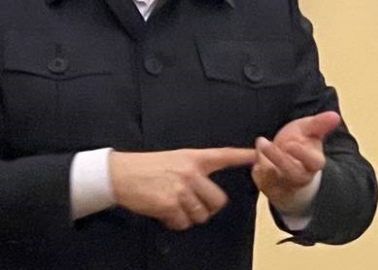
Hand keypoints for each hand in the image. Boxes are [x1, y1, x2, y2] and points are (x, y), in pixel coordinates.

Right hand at [109, 147, 256, 230]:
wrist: (120, 174)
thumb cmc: (145, 168)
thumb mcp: (173, 160)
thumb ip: (192, 170)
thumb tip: (206, 190)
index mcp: (192, 158)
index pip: (223, 155)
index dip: (242, 156)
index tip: (257, 155)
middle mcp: (190, 172)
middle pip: (218, 200)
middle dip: (207, 207)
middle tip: (191, 203)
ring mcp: (181, 188)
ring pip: (201, 214)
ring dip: (188, 215)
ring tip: (173, 205)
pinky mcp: (171, 204)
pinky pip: (183, 222)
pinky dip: (174, 221)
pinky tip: (164, 211)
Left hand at [251, 111, 339, 213]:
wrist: (289, 165)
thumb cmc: (301, 144)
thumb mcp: (308, 130)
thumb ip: (320, 124)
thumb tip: (335, 115)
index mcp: (313, 162)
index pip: (314, 162)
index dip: (303, 154)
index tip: (291, 144)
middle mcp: (300, 176)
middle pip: (292, 172)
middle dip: (277, 158)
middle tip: (262, 141)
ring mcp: (284, 184)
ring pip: (273, 177)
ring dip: (263, 160)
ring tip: (260, 142)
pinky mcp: (269, 187)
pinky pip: (260, 179)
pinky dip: (256, 168)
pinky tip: (253, 156)